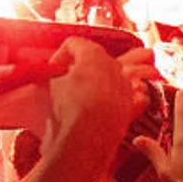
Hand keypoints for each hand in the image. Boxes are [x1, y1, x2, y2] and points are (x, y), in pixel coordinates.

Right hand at [43, 38, 141, 173]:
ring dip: (94, 82)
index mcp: (93, 54)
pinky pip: (119, 94)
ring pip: (108, 76)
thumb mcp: (52, 83)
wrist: (88, 138)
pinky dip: (109, 98)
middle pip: (94, 59)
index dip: (59, 56)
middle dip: (79, 68)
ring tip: (80, 98)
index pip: (73, 44)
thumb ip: (55, 71)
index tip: (52, 69)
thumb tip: (56, 73)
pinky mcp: (129, 104)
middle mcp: (113, 65)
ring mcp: (124, 84)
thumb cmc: (69, 107)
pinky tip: (96, 108)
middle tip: (65, 81)